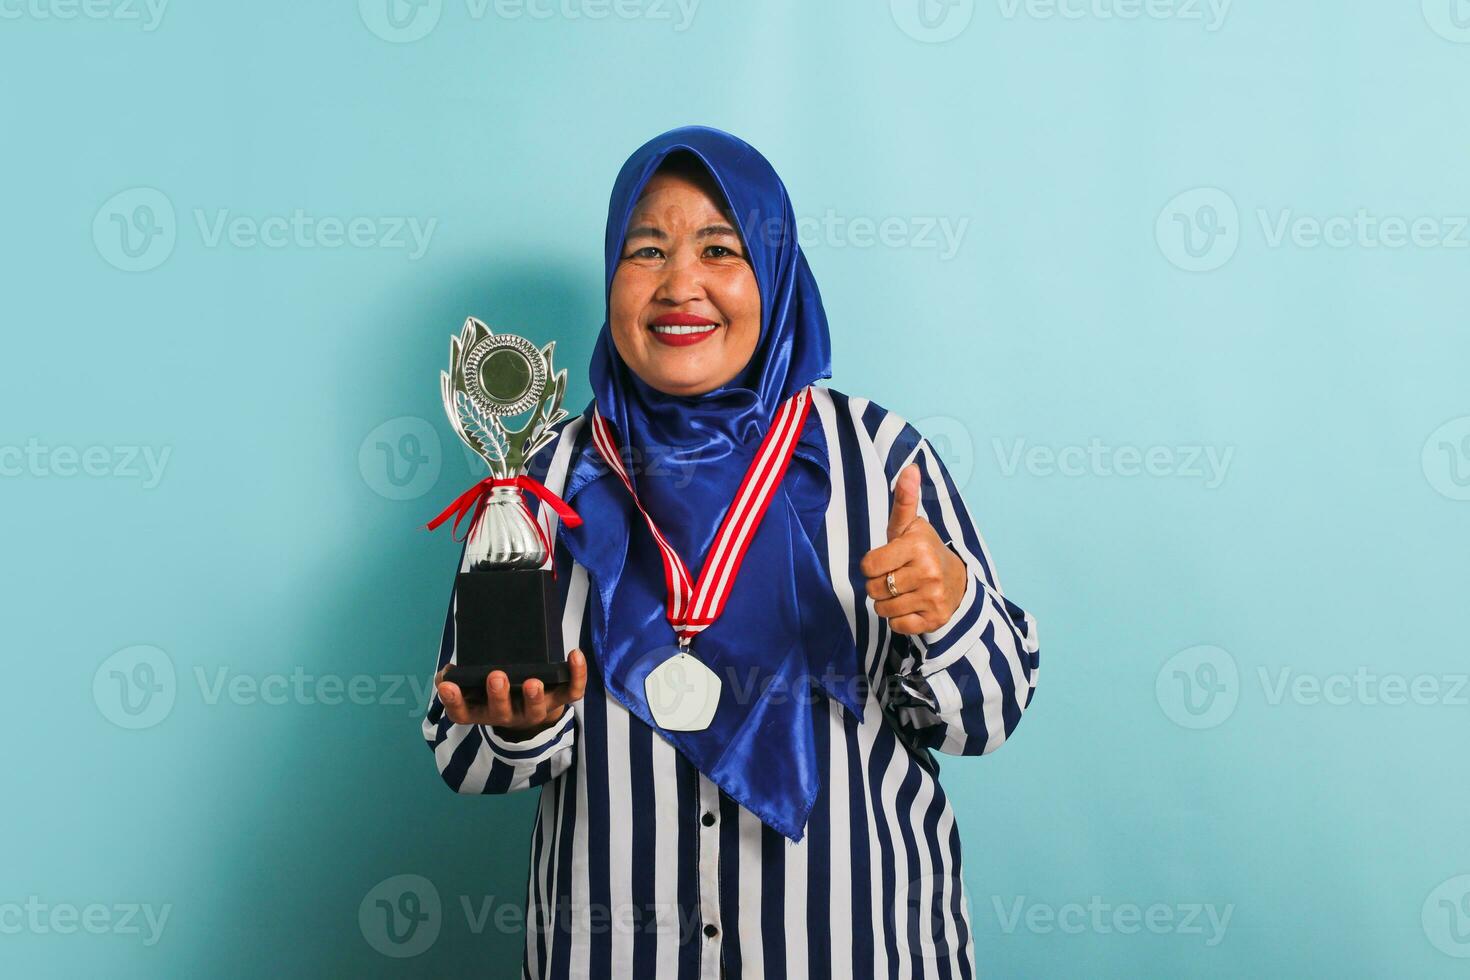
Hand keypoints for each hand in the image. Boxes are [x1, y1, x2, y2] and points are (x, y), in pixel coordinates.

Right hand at [435, 649, 588, 740]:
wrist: (526, 705)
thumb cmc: (494, 690)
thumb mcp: (472, 686)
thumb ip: (457, 679)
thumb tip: (448, 674)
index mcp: (481, 711)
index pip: (462, 713)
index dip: (454, 702)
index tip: (447, 686)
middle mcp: (506, 715)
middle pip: (501, 712)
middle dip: (498, 696)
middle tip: (496, 677)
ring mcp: (533, 711)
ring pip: (536, 709)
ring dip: (534, 696)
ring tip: (533, 682)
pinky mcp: (558, 701)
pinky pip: (571, 692)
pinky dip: (577, 675)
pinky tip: (574, 655)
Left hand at [858, 464, 969, 635]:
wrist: (957, 580)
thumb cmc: (922, 550)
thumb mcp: (910, 525)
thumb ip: (904, 499)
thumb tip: (910, 467)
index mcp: (917, 546)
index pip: (869, 566)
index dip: (871, 565)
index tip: (886, 560)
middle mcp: (928, 572)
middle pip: (874, 589)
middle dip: (878, 585)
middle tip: (895, 576)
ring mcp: (933, 597)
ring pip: (883, 609)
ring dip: (887, 603)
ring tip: (902, 591)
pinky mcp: (935, 619)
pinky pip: (898, 626)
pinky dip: (899, 619)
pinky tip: (911, 605)